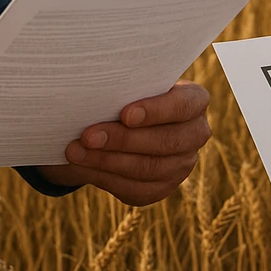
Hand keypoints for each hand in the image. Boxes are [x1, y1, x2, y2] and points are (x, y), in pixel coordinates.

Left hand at [39, 81, 210, 204]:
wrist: (124, 119)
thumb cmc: (127, 90)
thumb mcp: (129, 82)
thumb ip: (123, 86)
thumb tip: (90, 88)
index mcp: (194, 100)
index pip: (183, 106)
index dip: (156, 111)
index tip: (125, 114)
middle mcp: (195, 134)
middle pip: (165, 142)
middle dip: (123, 140)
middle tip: (88, 136)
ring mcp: (181, 165)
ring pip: (147, 169)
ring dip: (107, 160)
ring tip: (75, 151)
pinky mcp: (162, 188)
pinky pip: (136, 188)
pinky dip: (105, 176)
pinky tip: (83, 165)